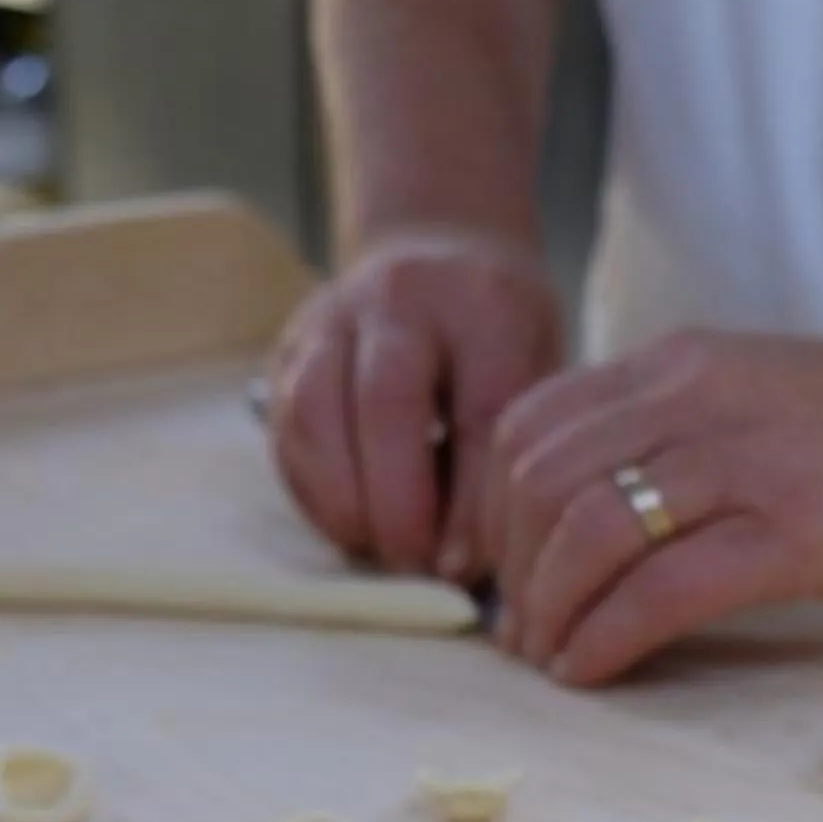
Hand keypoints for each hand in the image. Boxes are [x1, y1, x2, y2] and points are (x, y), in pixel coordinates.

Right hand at [267, 228, 562, 580]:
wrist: (443, 253)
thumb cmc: (500, 340)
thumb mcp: (534, 378)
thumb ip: (504, 460)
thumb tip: (460, 569)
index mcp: (484, 306)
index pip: (477, 414)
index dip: (468, 505)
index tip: (465, 568)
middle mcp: (401, 298)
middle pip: (386, 402)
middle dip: (397, 503)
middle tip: (414, 564)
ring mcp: (333, 317)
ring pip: (316, 411)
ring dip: (342, 499)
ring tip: (374, 549)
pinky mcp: (289, 349)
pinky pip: (288, 430)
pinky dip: (314, 491)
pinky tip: (348, 524)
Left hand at [481, 328, 822, 685]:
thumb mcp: (747, 398)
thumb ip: (666, 432)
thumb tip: (584, 505)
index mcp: (676, 367)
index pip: (533, 424)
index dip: (495, 509)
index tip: (505, 569)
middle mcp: (693, 401)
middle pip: (541, 481)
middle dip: (513, 568)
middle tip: (519, 632)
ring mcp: (740, 465)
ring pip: (588, 533)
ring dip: (549, 610)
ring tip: (550, 659)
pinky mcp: (786, 535)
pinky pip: (659, 590)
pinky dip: (605, 638)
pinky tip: (591, 670)